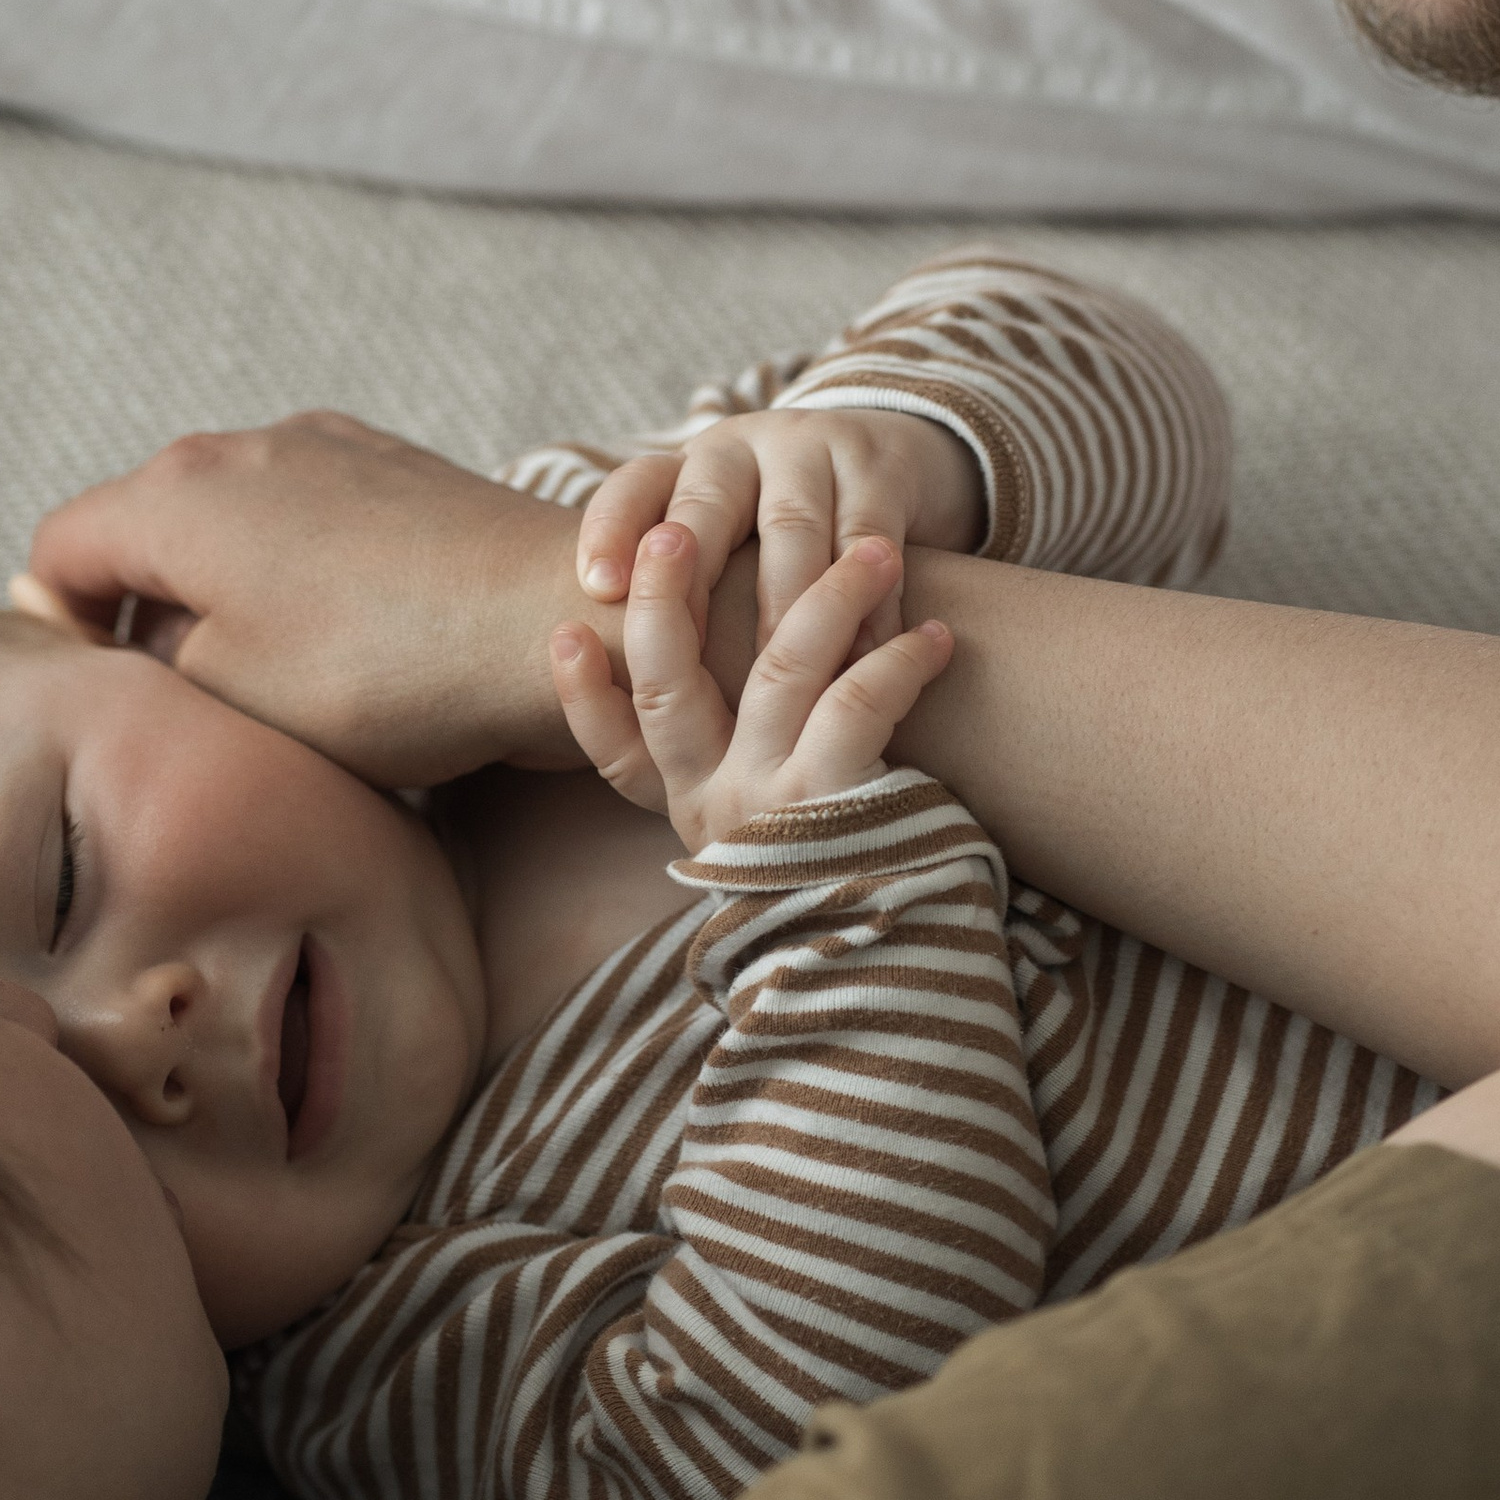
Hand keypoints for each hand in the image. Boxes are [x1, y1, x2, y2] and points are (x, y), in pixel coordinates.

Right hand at [22, 413, 612, 787]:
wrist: (552, 618)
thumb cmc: (388, 672)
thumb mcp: (231, 693)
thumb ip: (152, 658)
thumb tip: (137, 634)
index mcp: (176, 495)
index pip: (60, 552)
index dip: (60, 630)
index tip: (104, 695)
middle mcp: (241, 447)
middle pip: (141, 528)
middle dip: (144, 612)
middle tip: (190, 702)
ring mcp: (324, 447)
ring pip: (228, 522)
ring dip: (226, 594)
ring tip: (277, 679)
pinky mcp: (392, 467)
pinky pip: (305, 517)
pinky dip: (297, 573)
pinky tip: (348, 639)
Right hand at [553, 522, 950, 849]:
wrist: (892, 970)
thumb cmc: (847, 881)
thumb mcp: (774, 837)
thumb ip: (747, 776)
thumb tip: (760, 685)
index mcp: (691, 808)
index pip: (612, 750)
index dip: (580, 692)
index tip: (563, 630)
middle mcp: (715, 804)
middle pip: (665, 686)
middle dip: (663, 599)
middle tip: (671, 529)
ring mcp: (767, 802)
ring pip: (777, 668)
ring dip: (827, 594)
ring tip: (875, 551)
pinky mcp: (830, 803)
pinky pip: (855, 703)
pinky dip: (899, 660)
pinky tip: (937, 637)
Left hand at [576, 406, 981, 645]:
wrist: (900, 463)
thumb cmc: (789, 537)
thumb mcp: (730, 541)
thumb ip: (678, 589)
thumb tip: (602, 668)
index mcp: (688, 467)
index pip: (633, 487)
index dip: (609, 532)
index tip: (597, 590)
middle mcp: (740, 446)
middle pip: (705, 506)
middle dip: (691, 581)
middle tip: (684, 659)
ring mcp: (813, 446)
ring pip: (791, 532)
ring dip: (787, 612)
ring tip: (781, 689)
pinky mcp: (881, 466)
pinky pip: (868, 541)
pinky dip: (867, 606)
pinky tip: (863, 660)